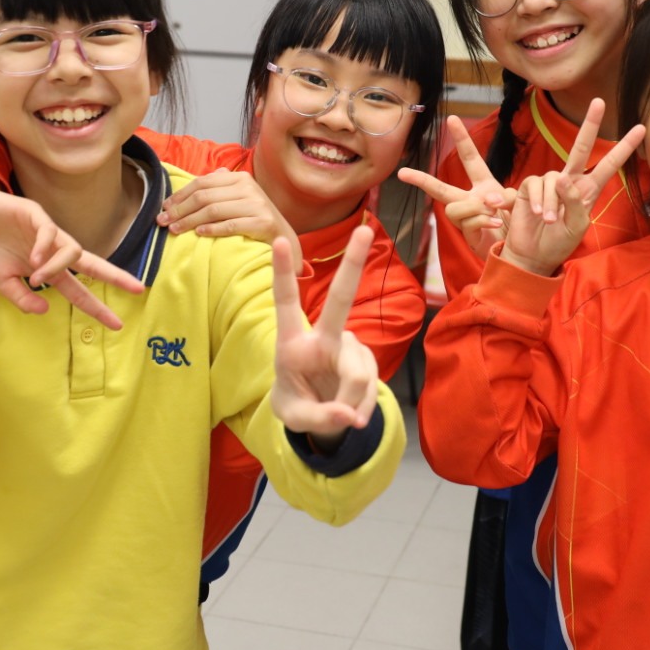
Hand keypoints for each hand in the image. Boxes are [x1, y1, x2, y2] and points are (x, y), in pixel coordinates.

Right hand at [0, 175, 144, 328]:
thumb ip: (21, 296)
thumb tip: (45, 310)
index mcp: (46, 268)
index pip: (77, 290)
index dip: (95, 307)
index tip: (117, 324)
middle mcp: (52, 250)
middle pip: (91, 264)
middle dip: (114, 276)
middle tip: (139, 288)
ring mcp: (46, 232)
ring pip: (72, 249)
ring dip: (58, 267)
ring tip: (37, 277)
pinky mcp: (34, 214)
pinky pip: (50, 230)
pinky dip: (45, 246)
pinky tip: (33, 259)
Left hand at [157, 168, 302, 271]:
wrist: (283, 239)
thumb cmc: (255, 219)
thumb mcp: (240, 198)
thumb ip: (221, 187)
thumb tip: (195, 181)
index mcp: (240, 178)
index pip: (202, 182)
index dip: (180, 195)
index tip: (164, 207)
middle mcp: (248, 188)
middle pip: (204, 196)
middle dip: (180, 209)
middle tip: (162, 221)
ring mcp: (256, 205)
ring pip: (214, 210)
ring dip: (190, 220)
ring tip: (174, 230)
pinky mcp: (262, 223)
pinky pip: (230, 225)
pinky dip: (212, 229)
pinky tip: (198, 234)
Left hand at [270, 226, 379, 446]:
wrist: (321, 416)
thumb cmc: (298, 405)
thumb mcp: (296, 418)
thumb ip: (320, 418)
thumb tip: (351, 416)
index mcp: (293, 344)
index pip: (286, 302)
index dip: (282, 273)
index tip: (278, 240)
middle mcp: (324, 337)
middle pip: (340, 299)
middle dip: (353, 264)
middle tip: (365, 231)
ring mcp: (349, 346)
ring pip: (358, 373)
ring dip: (353, 403)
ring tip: (343, 417)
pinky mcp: (367, 360)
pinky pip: (370, 387)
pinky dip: (364, 407)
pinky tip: (355, 414)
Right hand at [398, 115, 511, 261]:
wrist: (525, 251)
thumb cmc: (521, 222)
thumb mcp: (518, 201)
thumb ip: (504, 195)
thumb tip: (488, 199)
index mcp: (484, 185)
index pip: (471, 158)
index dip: (462, 138)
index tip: (452, 119)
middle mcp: (470, 199)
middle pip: (441, 188)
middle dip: (422, 180)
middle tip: (403, 173)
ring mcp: (467, 219)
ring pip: (454, 207)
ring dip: (475, 206)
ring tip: (495, 212)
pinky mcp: (469, 235)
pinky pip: (466, 222)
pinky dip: (483, 220)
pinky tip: (496, 223)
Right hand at [498, 99, 644, 275]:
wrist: (533, 255)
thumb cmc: (558, 243)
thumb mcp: (577, 226)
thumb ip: (576, 202)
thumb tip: (563, 178)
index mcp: (588, 190)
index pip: (609, 164)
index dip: (624, 147)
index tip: (641, 128)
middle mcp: (570, 181)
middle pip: (580, 147)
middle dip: (590, 124)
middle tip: (599, 102)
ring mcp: (549, 183)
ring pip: (554, 179)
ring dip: (552, 203)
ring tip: (550, 221)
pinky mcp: (529, 187)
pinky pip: (536, 184)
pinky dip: (538, 200)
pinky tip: (537, 214)